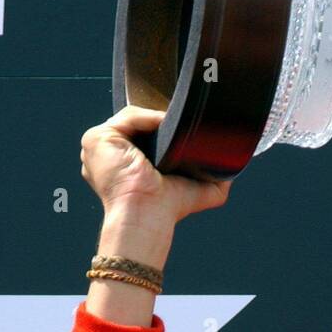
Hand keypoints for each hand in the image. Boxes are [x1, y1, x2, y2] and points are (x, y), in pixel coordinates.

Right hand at [80, 105, 232, 226]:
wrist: (148, 215)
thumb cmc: (166, 209)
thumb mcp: (196, 190)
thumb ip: (212, 176)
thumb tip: (232, 164)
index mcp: (124, 165)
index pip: (143, 135)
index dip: (163, 130)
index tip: (181, 129)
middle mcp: (109, 155)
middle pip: (137, 124)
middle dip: (159, 121)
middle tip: (182, 122)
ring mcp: (100, 146)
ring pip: (134, 118)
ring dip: (157, 118)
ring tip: (176, 125)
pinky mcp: (99, 139)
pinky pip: (129, 117)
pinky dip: (149, 117)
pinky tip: (165, 123)